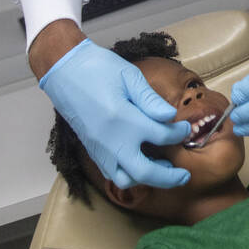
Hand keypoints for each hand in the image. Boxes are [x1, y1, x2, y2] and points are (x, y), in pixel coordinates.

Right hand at [39, 39, 190, 187]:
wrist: (63, 71)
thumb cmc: (96, 68)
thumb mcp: (129, 76)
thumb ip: (151, 100)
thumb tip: (170, 117)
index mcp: (124, 119)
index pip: (161, 136)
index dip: (179, 133)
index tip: (185, 128)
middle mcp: (110, 140)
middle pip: (145, 171)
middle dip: (168, 177)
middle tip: (184, 175)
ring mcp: (98, 148)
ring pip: (125, 179)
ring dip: (146, 179)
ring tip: (162, 169)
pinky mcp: (91, 149)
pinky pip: (110, 172)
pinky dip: (128, 175)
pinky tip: (139, 163)